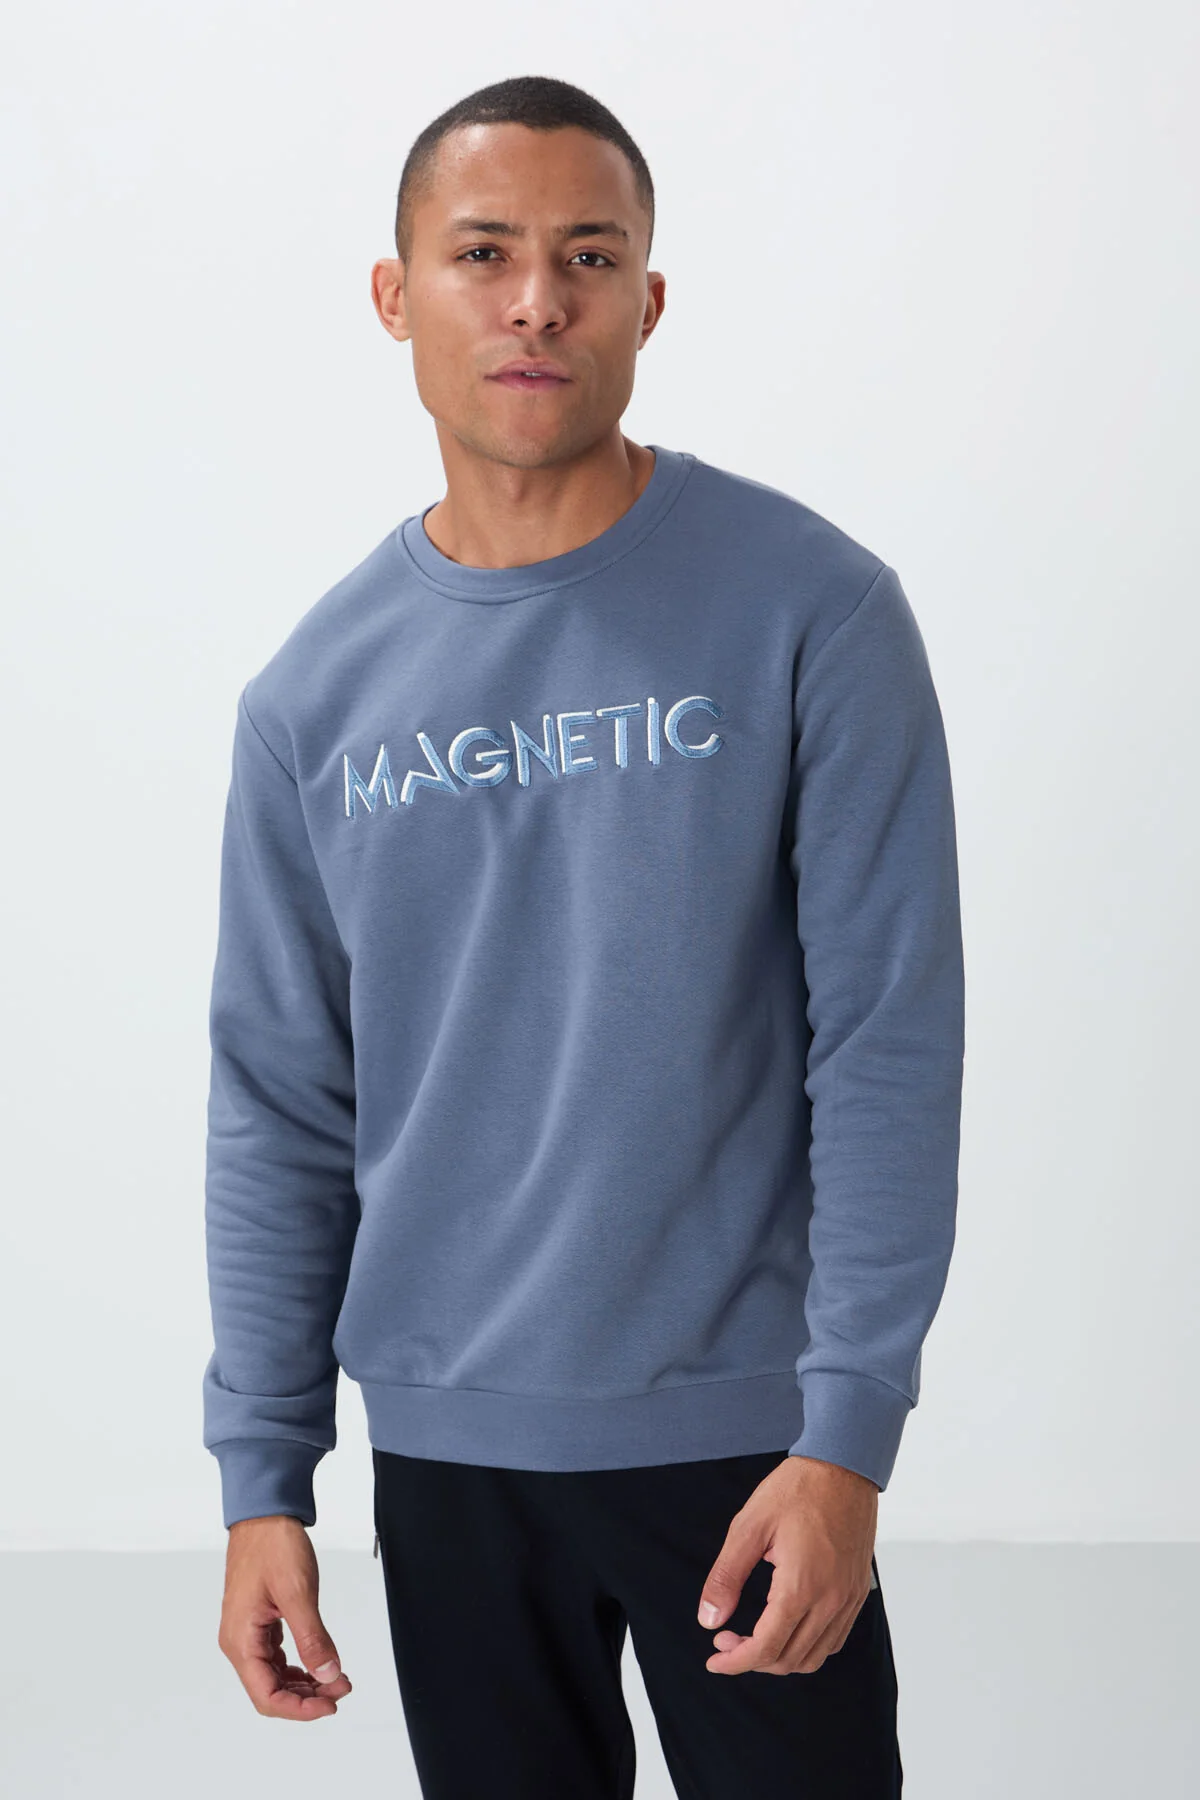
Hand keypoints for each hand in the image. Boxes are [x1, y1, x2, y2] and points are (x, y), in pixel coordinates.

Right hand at [218, 1515, 352, 1718]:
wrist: (264, 1512)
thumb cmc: (273, 1545)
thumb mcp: (297, 1592)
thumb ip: (312, 1637)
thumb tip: (328, 1675)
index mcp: (241, 1640)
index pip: (266, 1697)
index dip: (300, 1709)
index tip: (332, 1704)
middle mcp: (238, 1642)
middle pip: (269, 1691)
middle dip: (307, 1697)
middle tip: (342, 1688)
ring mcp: (246, 1631)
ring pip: (273, 1675)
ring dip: (304, 1683)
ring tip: (336, 1679)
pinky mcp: (258, 1621)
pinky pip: (276, 1656)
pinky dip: (298, 1665)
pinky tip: (318, 1662)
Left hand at [696, 1454, 878, 1675]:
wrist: (843, 1465)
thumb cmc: (796, 1489)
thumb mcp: (749, 1526)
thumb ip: (727, 1577)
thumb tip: (710, 1620)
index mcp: (800, 1587)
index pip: (766, 1649)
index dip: (735, 1662)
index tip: (713, 1659)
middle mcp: (830, 1601)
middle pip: (789, 1660)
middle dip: (752, 1660)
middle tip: (727, 1638)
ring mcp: (848, 1598)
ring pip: (814, 1656)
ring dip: (781, 1657)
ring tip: (754, 1637)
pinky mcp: (857, 1591)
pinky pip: (834, 1639)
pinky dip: (808, 1646)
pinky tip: (787, 1627)